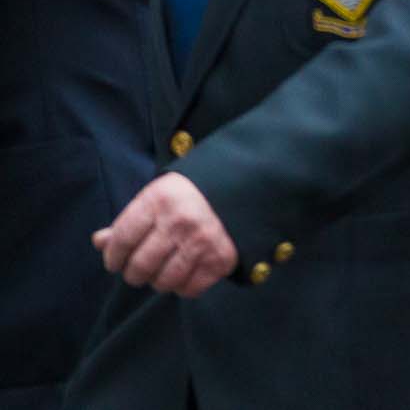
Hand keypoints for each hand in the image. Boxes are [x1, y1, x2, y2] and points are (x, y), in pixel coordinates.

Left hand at [93, 173, 238, 297]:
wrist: (238, 191)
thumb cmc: (185, 198)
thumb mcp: (154, 200)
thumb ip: (126, 223)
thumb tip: (99, 242)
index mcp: (160, 200)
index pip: (121, 241)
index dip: (113, 257)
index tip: (115, 262)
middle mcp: (181, 220)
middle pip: (139, 266)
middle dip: (134, 273)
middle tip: (139, 269)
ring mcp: (203, 240)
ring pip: (163, 282)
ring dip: (158, 281)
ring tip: (162, 271)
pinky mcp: (221, 259)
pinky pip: (189, 290)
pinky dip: (183, 287)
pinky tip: (185, 272)